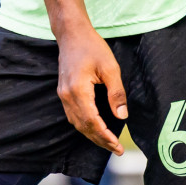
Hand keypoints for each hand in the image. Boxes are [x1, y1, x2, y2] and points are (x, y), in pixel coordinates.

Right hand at [56, 24, 126, 154]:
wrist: (72, 34)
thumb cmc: (92, 47)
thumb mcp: (110, 68)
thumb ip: (116, 94)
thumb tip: (122, 116)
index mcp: (78, 91)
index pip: (92, 122)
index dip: (105, 136)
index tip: (117, 146)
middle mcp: (67, 96)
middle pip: (83, 127)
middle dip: (100, 140)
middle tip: (116, 150)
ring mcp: (63, 95)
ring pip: (77, 123)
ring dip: (92, 135)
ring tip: (108, 142)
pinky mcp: (63, 92)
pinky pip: (73, 116)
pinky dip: (85, 126)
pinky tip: (95, 128)